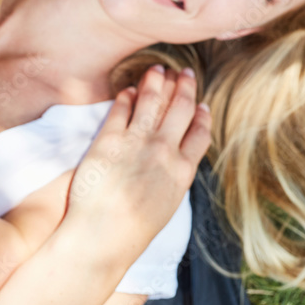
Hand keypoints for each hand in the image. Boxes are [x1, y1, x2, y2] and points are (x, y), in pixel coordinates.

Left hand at [65, 66, 210, 252]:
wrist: (103, 235)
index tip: (201, 103)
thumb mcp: (166, 206)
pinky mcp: (109, 140)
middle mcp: (164, 152)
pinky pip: (121, 109)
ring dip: (156, 82)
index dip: (202, 114)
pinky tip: (128, 90)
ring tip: (158, 69)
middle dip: (184, 87)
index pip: (199, 133)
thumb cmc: (132, 231)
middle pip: (180, 109)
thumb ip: (171, 179)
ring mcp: (136, 143)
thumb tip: (172, 166)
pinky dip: (127, 96)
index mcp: (182, 171)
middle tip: (185, 72)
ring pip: (152, 101)